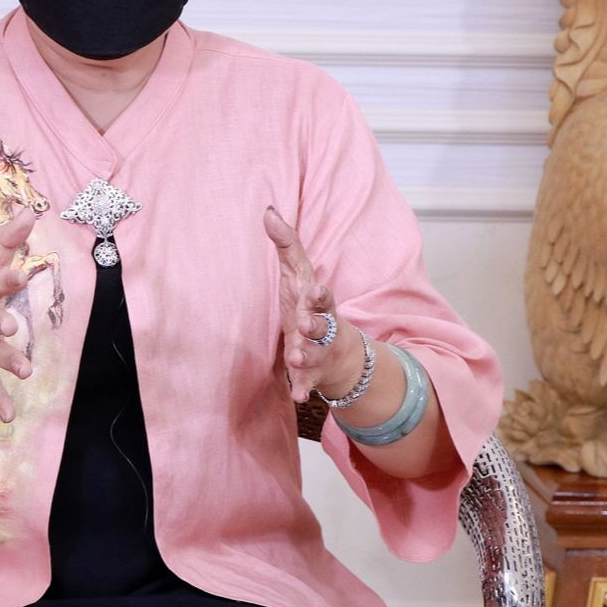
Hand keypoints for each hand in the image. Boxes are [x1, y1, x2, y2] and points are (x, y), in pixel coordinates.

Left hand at [263, 207, 364, 403]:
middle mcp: (322, 327)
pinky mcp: (311, 372)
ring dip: (305, 356)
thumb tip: (268, 210)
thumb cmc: (309, 304)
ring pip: (313, 354)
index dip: (320, 294)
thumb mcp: (298, 274)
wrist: (338, 350)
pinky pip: (308, 382)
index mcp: (318, 303)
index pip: (323, 295)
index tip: (316, 290)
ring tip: (294, 359)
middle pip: (321, 325)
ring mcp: (318, 351)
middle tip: (305, 324)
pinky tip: (297, 396)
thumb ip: (286, 244)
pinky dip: (303, 389)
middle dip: (314, 326)